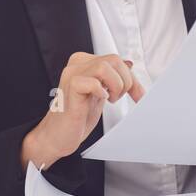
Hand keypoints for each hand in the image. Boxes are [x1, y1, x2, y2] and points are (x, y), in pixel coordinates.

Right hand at [22, 52, 144, 170]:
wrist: (58, 135)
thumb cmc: (77, 116)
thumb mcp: (101, 94)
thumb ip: (113, 80)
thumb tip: (131, 67)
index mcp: (84, 63)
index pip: (116, 60)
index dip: (131, 78)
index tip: (138, 94)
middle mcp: (77, 65)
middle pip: (113, 60)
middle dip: (125, 81)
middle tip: (118, 98)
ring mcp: (72, 75)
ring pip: (104, 67)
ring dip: (115, 86)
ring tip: (109, 99)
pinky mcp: (70, 89)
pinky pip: (91, 82)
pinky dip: (101, 91)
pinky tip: (100, 100)